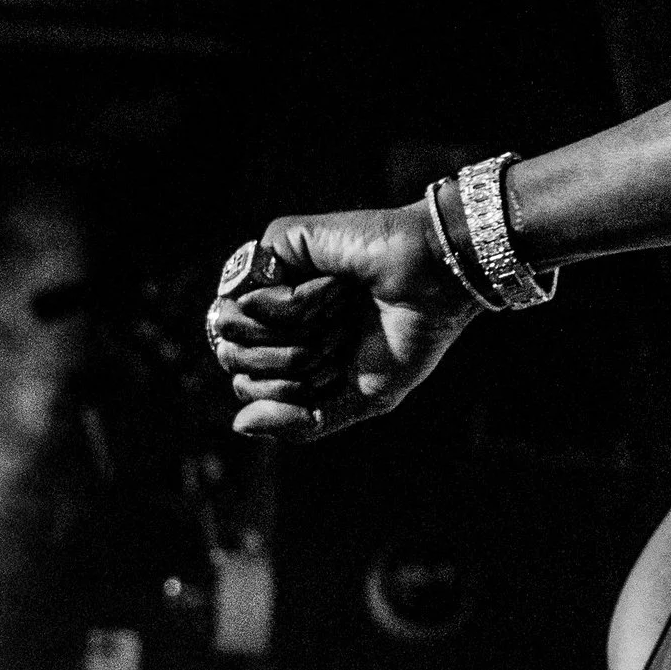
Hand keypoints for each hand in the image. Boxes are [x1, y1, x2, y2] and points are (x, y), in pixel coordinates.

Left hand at [205, 208, 473, 442]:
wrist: (436, 286)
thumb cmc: (408, 337)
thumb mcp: (359, 398)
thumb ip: (300, 423)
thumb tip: (239, 423)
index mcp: (292, 349)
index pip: (247, 388)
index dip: (290, 392)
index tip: (339, 370)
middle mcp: (275, 315)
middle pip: (234, 361)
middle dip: (292, 363)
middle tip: (340, 337)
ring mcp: (274, 279)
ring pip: (236, 330)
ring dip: (297, 335)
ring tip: (339, 311)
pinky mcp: (278, 246)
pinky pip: (257, 296)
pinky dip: (300, 304)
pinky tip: (335, 286)